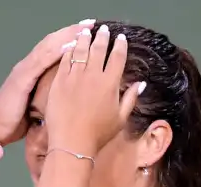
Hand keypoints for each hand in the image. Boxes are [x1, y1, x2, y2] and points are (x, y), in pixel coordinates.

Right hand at [0, 21, 94, 145]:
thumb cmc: (15, 122)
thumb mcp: (37, 107)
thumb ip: (50, 97)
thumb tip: (69, 98)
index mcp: (32, 71)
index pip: (53, 48)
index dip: (70, 37)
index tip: (89, 31)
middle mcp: (27, 66)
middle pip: (52, 42)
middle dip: (72, 31)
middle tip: (92, 23)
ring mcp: (23, 70)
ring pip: (48, 46)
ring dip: (67, 36)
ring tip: (85, 28)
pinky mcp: (21, 79)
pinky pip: (41, 61)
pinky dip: (56, 51)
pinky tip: (70, 45)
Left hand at [45, 25, 143, 156]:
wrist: (71, 143)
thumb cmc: (98, 135)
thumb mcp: (120, 118)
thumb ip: (131, 99)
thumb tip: (141, 84)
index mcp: (110, 83)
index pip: (118, 57)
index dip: (120, 45)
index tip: (120, 38)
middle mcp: (93, 76)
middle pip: (99, 49)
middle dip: (103, 37)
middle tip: (104, 30)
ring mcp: (74, 77)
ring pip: (81, 51)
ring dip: (85, 39)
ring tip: (87, 31)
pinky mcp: (59, 81)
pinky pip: (65, 60)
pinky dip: (69, 50)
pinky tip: (71, 46)